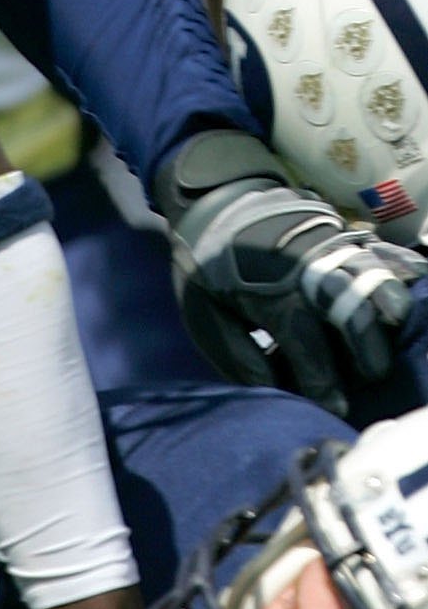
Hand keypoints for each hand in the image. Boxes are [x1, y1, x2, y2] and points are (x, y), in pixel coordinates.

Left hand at [153, 127, 416, 414]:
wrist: (215, 201)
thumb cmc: (207, 266)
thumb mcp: (202, 311)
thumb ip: (236, 352)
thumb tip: (272, 390)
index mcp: (268, 292)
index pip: (304, 340)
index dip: (321, 377)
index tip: (334, 407)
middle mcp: (306, 268)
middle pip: (349, 307)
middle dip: (366, 345)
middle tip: (374, 375)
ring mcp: (328, 246)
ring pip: (372, 274)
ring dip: (390, 301)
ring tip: (399, 325)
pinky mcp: (343, 233)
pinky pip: (380, 249)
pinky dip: (400, 265)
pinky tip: (416, 280)